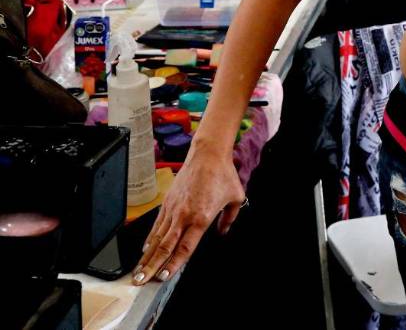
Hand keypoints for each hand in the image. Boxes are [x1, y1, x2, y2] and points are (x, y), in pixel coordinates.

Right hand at [132, 146, 245, 284]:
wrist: (208, 155)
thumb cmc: (223, 175)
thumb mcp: (236, 198)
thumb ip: (229, 219)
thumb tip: (223, 232)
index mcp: (201, 218)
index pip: (184, 247)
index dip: (174, 263)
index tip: (164, 276)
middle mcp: (184, 215)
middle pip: (165, 246)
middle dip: (152, 266)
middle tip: (141, 281)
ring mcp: (173, 208)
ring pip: (157, 237)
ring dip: (147, 256)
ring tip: (138, 271)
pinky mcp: (167, 202)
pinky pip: (157, 224)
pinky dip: (150, 239)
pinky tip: (145, 250)